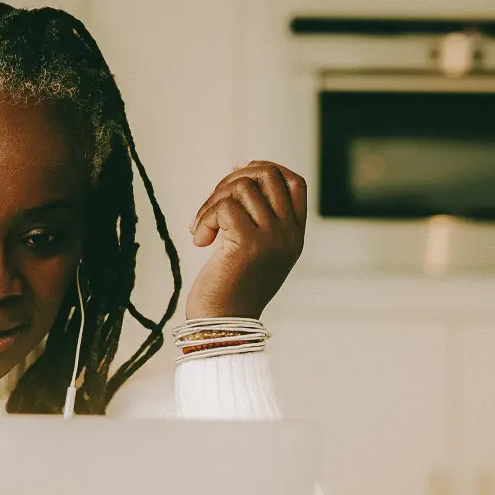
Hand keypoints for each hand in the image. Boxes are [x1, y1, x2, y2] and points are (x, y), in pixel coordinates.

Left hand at [186, 160, 306, 318]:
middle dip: (231, 180)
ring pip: (242, 187)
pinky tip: (200, 240)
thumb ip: (258, 216)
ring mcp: (272, 238)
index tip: (235, 174)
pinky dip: (203, 219)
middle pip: (267, 175)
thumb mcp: (255, 249)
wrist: (223, 325)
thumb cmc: (231, 288)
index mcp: (295, 235)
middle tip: (212, 205)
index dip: (264, 169)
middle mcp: (289, 234)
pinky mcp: (248, 244)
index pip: (293, 182)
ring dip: (212, 202)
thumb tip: (241, 170)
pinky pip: (223, 207)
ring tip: (203, 229)